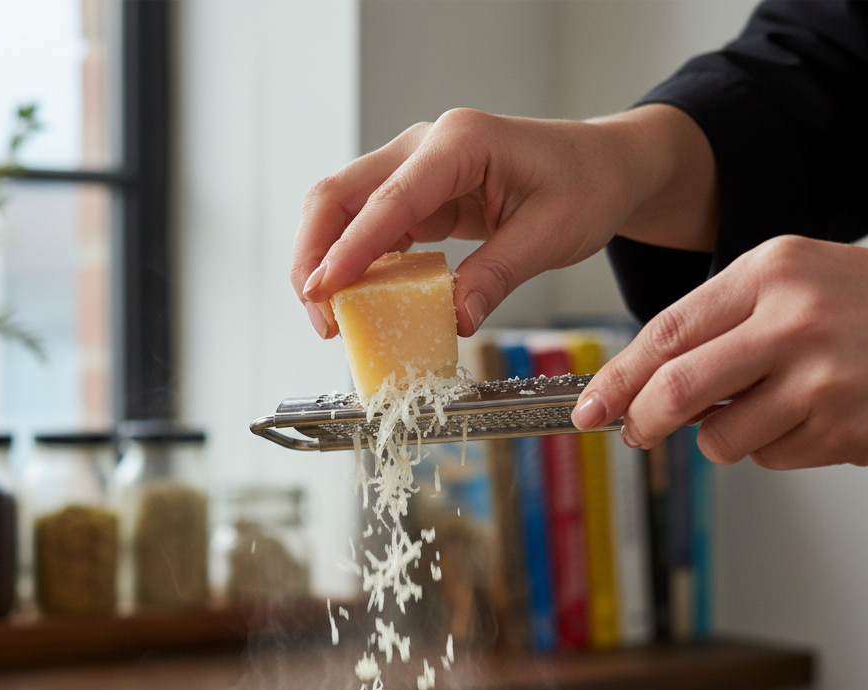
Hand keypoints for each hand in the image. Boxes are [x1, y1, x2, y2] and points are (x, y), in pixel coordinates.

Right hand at [292, 105, 716, 337]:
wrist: (602, 167)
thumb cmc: (586, 185)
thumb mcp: (551, 235)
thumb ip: (497, 275)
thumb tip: (454, 320)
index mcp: (461, 143)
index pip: (390, 199)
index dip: (351, 248)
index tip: (324, 291)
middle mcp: (426, 147)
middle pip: (340, 194)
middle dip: (315, 255)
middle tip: (320, 315)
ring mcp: (415, 170)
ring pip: (343, 211)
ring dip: (326, 262)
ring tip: (330, 317)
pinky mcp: (417, 196)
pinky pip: (369, 229)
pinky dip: (355, 265)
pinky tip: (357, 299)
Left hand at [572, 236, 867, 468]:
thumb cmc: (858, 307)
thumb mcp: (787, 287)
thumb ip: (716, 328)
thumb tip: (640, 389)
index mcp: (770, 272)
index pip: (665, 333)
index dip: (616, 378)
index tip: (587, 407)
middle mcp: (795, 320)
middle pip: (677, 391)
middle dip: (642, 422)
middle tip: (635, 433)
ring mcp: (824, 376)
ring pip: (720, 438)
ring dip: (725, 437)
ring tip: (769, 406)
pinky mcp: (845, 426)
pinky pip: (772, 457)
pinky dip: (777, 447)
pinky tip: (814, 415)